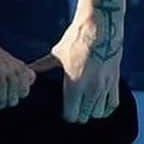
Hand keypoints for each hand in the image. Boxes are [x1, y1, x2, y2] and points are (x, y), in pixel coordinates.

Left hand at [29, 9, 122, 123]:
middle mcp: (91, 89)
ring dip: (91, 111)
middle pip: (84, 117)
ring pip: (98, 113)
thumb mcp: (57, 52)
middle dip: (77, 114)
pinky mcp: (115, 81)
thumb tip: (28, 69)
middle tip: (73, 106)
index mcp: (74, 84)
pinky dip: (106, 106)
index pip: (71, 115)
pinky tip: (99, 101)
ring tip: (85, 104)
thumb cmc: (76, 38)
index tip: (63, 109)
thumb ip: (43, 65)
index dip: (66, 114)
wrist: (100, 25)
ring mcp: (104, 86)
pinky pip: (112, 104)